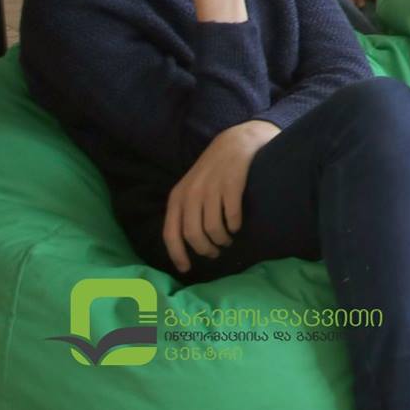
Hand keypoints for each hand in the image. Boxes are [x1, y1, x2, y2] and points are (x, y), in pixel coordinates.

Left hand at [162, 119, 278, 272]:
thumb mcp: (191, 186)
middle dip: (205, 249)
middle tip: (215, 253)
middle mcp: (192, 194)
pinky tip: (237, 225)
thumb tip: (186, 243)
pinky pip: (231, 215)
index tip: (186, 269)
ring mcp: (212, 188)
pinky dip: (234, 226)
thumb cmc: (213, 169)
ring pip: (212, 228)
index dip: (177, 255)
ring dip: (221, 240)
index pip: (171, 234)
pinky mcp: (232, 184)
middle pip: (193, 235)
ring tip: (227, 240)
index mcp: (177, 197)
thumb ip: (186, 210)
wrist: (238, 140)